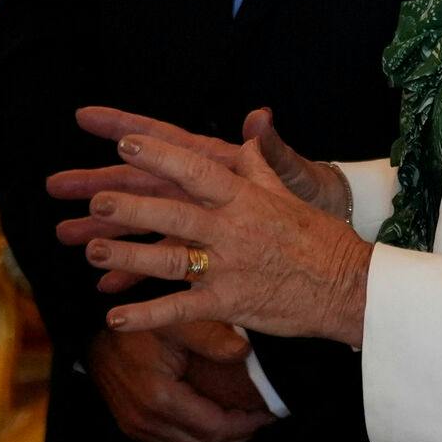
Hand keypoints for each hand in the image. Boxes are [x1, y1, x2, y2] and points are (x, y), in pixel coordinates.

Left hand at [81, 133, 373, 345]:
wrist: (349, 287)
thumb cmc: (319, 236)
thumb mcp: (287, 191)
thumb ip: (259, 162)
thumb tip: (252, 124)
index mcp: (243, 196)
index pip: (194, 167)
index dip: (158, 155)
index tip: (125, 141)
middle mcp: (232, 228)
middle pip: (172, 212)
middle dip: (131, 206)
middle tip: (94, 199)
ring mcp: (229, 266)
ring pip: (169, 259)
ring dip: (127, 256)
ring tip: (92, 250)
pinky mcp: (229, 303)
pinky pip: (180, 309)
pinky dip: (146, 314)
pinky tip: (114, 318)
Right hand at [86, 321, 275, 441]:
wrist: (90, 330)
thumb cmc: (137, 323)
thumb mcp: (176, 322)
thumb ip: (212, 337)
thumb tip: (246, 351)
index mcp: (160, 399)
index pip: (215, 429)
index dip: (245, 424)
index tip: (266, 412)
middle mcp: (146, 421)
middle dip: (237, 438)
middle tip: (259, 420)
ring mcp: (136, 428)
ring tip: (240, 424)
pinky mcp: (131, 427)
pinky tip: (210, 428)